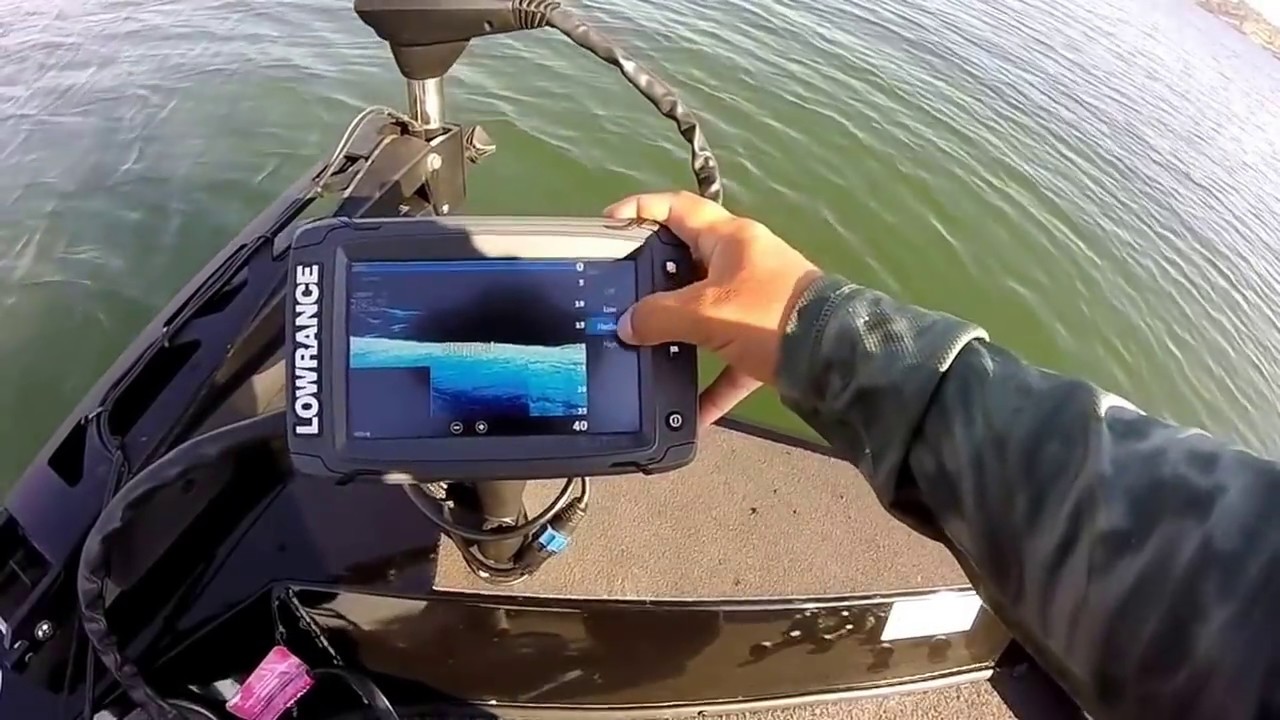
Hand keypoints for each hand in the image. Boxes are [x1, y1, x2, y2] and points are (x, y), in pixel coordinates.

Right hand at [605, 191, 822, 427]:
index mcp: (730, 239)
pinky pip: (729, 364)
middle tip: (621, 294)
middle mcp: (745, 263)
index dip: (639, 210)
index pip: (677, 208)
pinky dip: (711, 387)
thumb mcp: (706, 312)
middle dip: (654, 279)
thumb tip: (627, 326)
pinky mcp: (769, 342)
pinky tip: (692, 416)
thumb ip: (659, 316)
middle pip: (688, 263)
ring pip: (706, 314)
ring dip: (679, 333)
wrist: (837, 358)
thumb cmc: (769, 315)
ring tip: (644, 347)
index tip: (608, 226)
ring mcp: (758, 302)